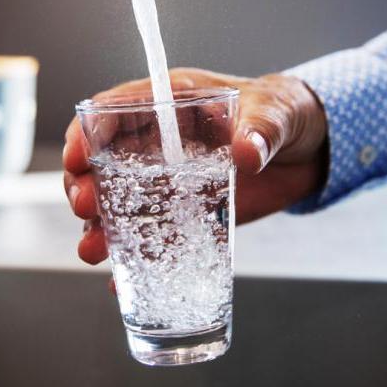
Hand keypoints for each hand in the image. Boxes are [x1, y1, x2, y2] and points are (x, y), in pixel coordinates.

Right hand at [63, 68, 328, 264]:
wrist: (310, 151)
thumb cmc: (286, 114)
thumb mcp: (276, 113)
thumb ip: (261, 130)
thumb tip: (246, 153)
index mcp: (171, 104)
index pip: (114, 111)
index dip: (88, 132)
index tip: (76, 158)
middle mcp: (159, 144)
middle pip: (103, 162)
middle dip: (86, 185)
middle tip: (85, 209)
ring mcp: (169, 181)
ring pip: (119, 203)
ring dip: (100, 226)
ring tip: (92, 250)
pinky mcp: (185, 213)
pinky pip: (153, 236)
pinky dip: (135, 258)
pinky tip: (121, 282)